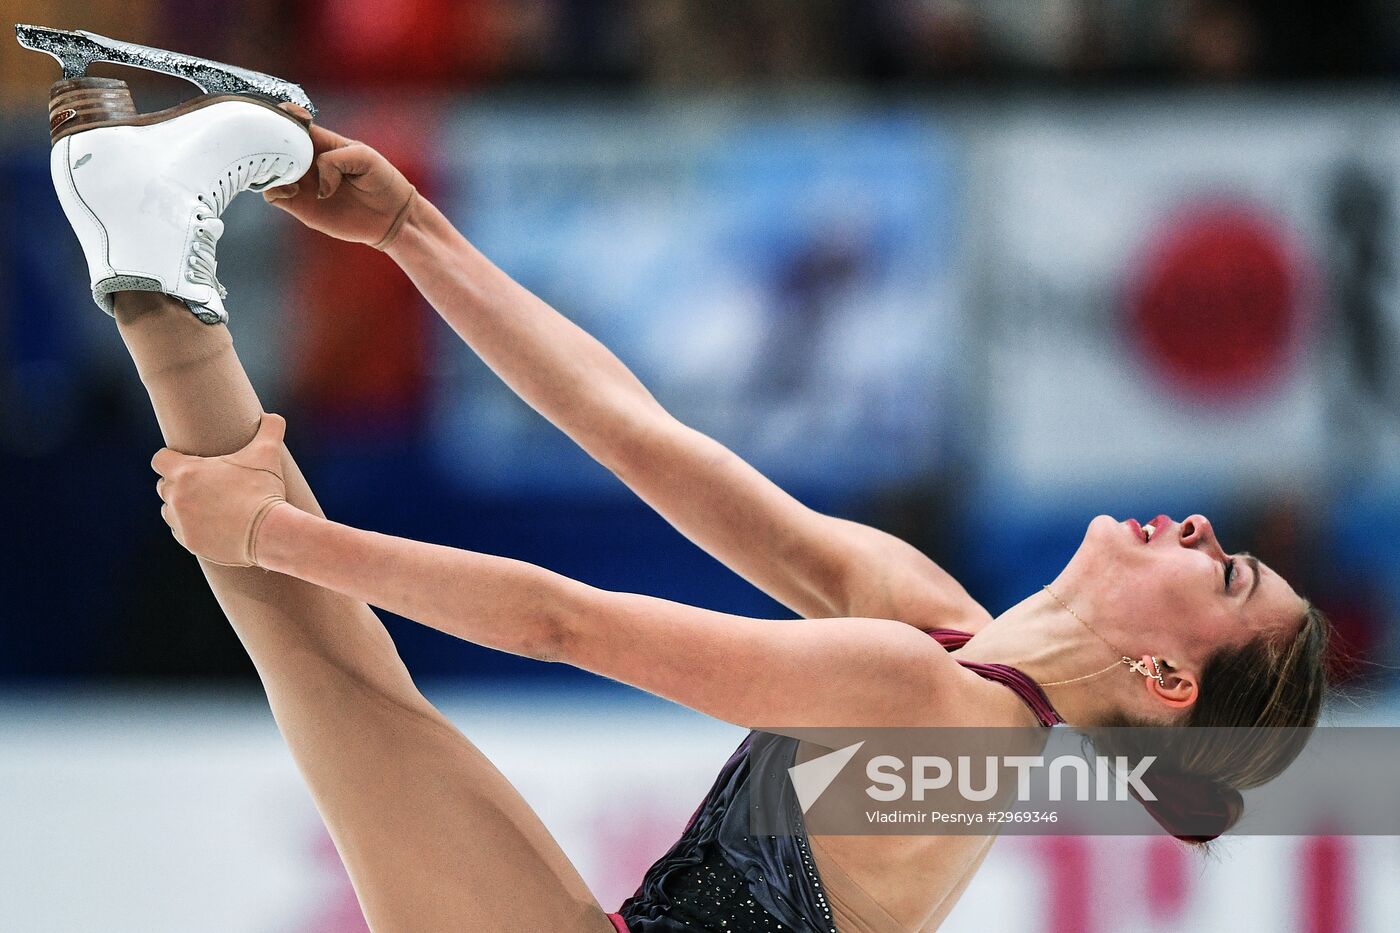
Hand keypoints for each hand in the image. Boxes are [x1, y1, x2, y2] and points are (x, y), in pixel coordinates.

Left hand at [153, 413, 290, 567]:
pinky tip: (209, 525)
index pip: (159, 460)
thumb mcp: (269, 453)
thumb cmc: (264, 490)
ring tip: (203, 505)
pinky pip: (180, 533)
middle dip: (178, 484)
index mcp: (186, 472)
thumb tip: (274, 416)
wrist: (269, 532)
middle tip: (202, 484)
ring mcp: (181, 522)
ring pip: (168, 511)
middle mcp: (177, 497)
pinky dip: (191, 529)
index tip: (184, 461)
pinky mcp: (190, 543)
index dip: (170, 458)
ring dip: (180, 507)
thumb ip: (270, 428)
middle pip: (163, 486)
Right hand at [263, 104, 416, 249]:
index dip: (281, 116)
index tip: (276, 113)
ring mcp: (300, 182)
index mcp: (321, 143)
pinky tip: (292, 190)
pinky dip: (272, 189)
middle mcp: (306, 161)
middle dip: (264, 141)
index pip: (292, 124)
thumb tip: (316, 179)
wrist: (391, 217)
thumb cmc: (382, 181)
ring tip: (280, 169)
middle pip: (273, 145)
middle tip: (268, 145)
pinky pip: (272, 194)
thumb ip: (335, 160)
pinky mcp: (299, 205)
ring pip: (267, 168)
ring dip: (266, 166)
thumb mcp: (364, 157)